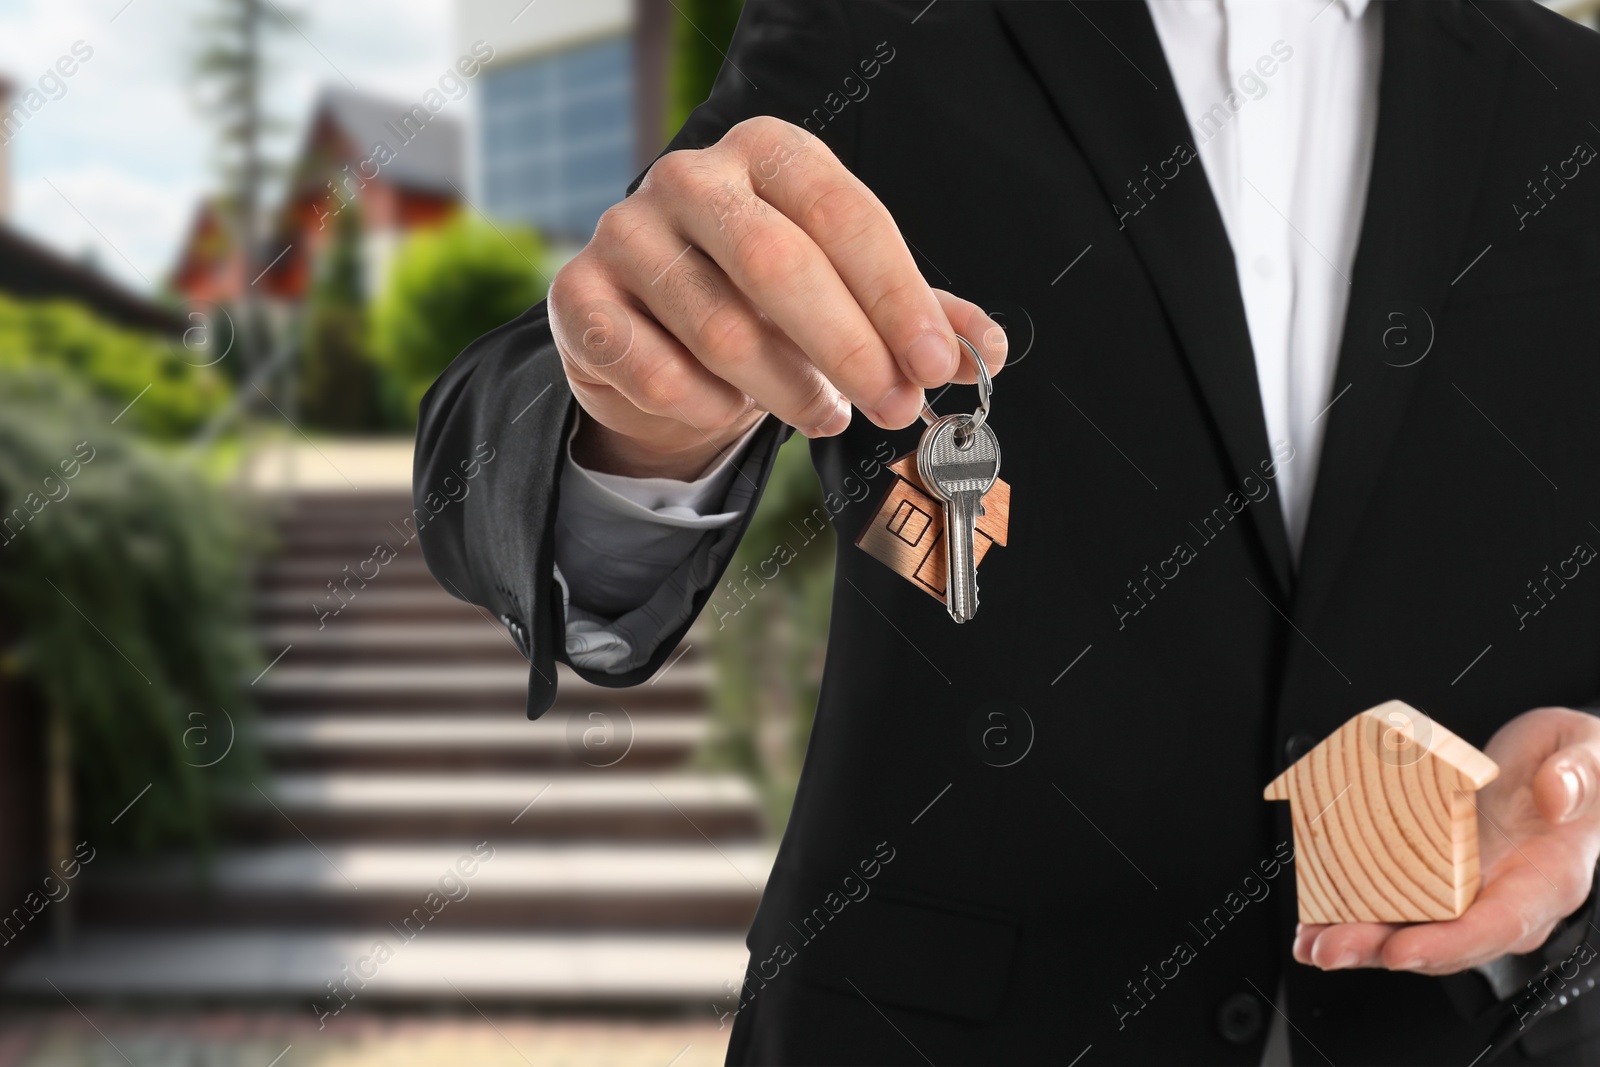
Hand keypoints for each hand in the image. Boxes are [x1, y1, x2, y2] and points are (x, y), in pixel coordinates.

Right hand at [547, 115, 1006, 479]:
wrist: (653, 337)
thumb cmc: (765, 304)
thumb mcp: (845, 296)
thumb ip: (915, 317)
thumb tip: (983, 350)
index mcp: (768, 153)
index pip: (843, 213)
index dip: (896, 295)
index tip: (935, 363)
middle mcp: (691, 178)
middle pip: (777, 262)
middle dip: (848, 348)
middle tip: (894, 407)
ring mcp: (625, 233)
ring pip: (719, 328)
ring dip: (785, 389)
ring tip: (823, 413)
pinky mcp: (579, 297)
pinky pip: (653, 369)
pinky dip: (707, 407)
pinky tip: (730, 410)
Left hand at [1294, 706, 1599, 974]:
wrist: (1564, 767)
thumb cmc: (1580, 766)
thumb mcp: (1588, 752)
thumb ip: (1578, 774)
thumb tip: (1555, 796)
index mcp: (1547, 879)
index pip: (1497, 925)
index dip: (1449, 943)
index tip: (1401, 948)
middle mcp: (1504, 898)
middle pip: (1441, 940)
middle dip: (1381, 948)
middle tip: (1329, 946)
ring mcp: (1467, 893)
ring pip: (1411, 929)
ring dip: (1358, 939)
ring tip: (1310, 942)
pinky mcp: (1438, 879)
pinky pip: (1396, 905)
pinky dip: (1352, 914)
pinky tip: (1315, 920)